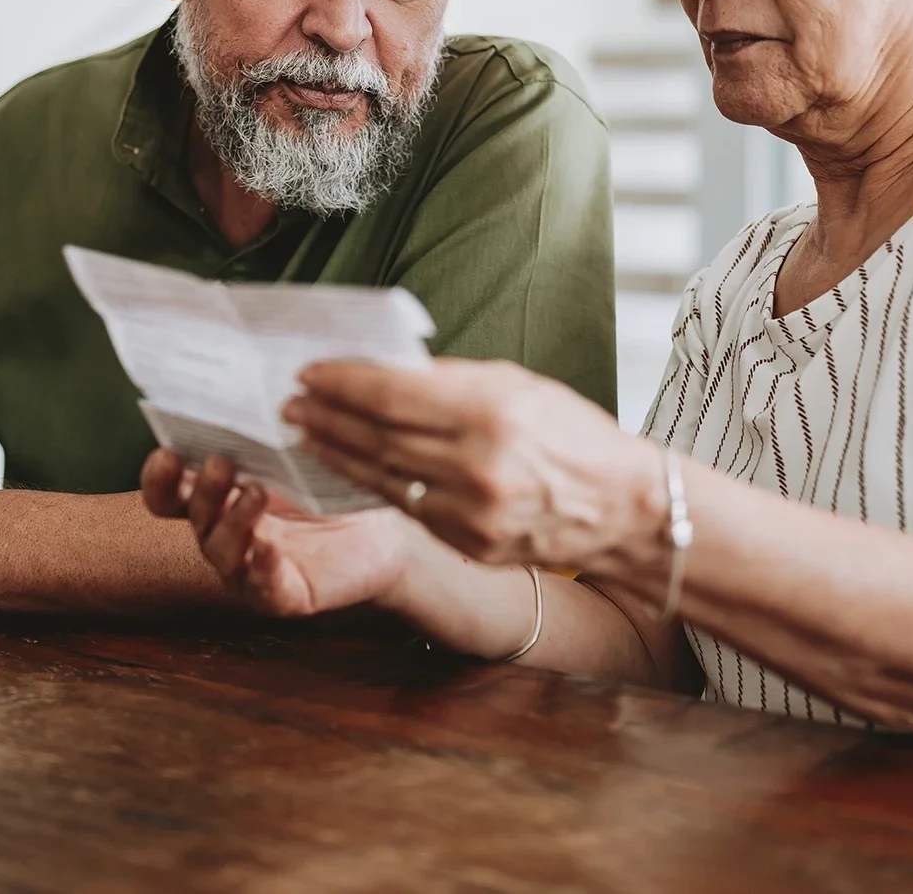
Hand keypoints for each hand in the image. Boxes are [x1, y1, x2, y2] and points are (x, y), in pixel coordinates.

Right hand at [140, 448, 416, 617]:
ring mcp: (249, 568)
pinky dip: (263, 567)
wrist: (388, 533)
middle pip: (194, 516)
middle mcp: (225, 535)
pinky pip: (264, 588)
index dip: (159, 478)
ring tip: (256, 493)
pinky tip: (269, 547)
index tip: (167, 454)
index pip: (169, 494)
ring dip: (232, 522)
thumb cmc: (334, 487)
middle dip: (203, 489)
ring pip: (221, 551)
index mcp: (219, 499)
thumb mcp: (298, 455)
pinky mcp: (284, 595)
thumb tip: (256, 381)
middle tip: (222, 462)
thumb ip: (268, 433)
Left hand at [284, 358, 667, 573]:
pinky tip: (344, 465)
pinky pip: (403, 506)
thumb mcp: (518, 386)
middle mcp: (476, 465)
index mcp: (490, 413)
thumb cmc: (574, 435)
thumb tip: (386, 371)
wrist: (623, 510)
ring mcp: (469, 512)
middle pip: (377, 437)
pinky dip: (367, 482)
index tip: (310, 372)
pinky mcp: (466, 542)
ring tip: (303, 431)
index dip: (342, 384)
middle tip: (289, 402)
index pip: (392, 396)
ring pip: (381, 476)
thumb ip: (450, 382)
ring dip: (333, 452)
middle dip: (326, 417)